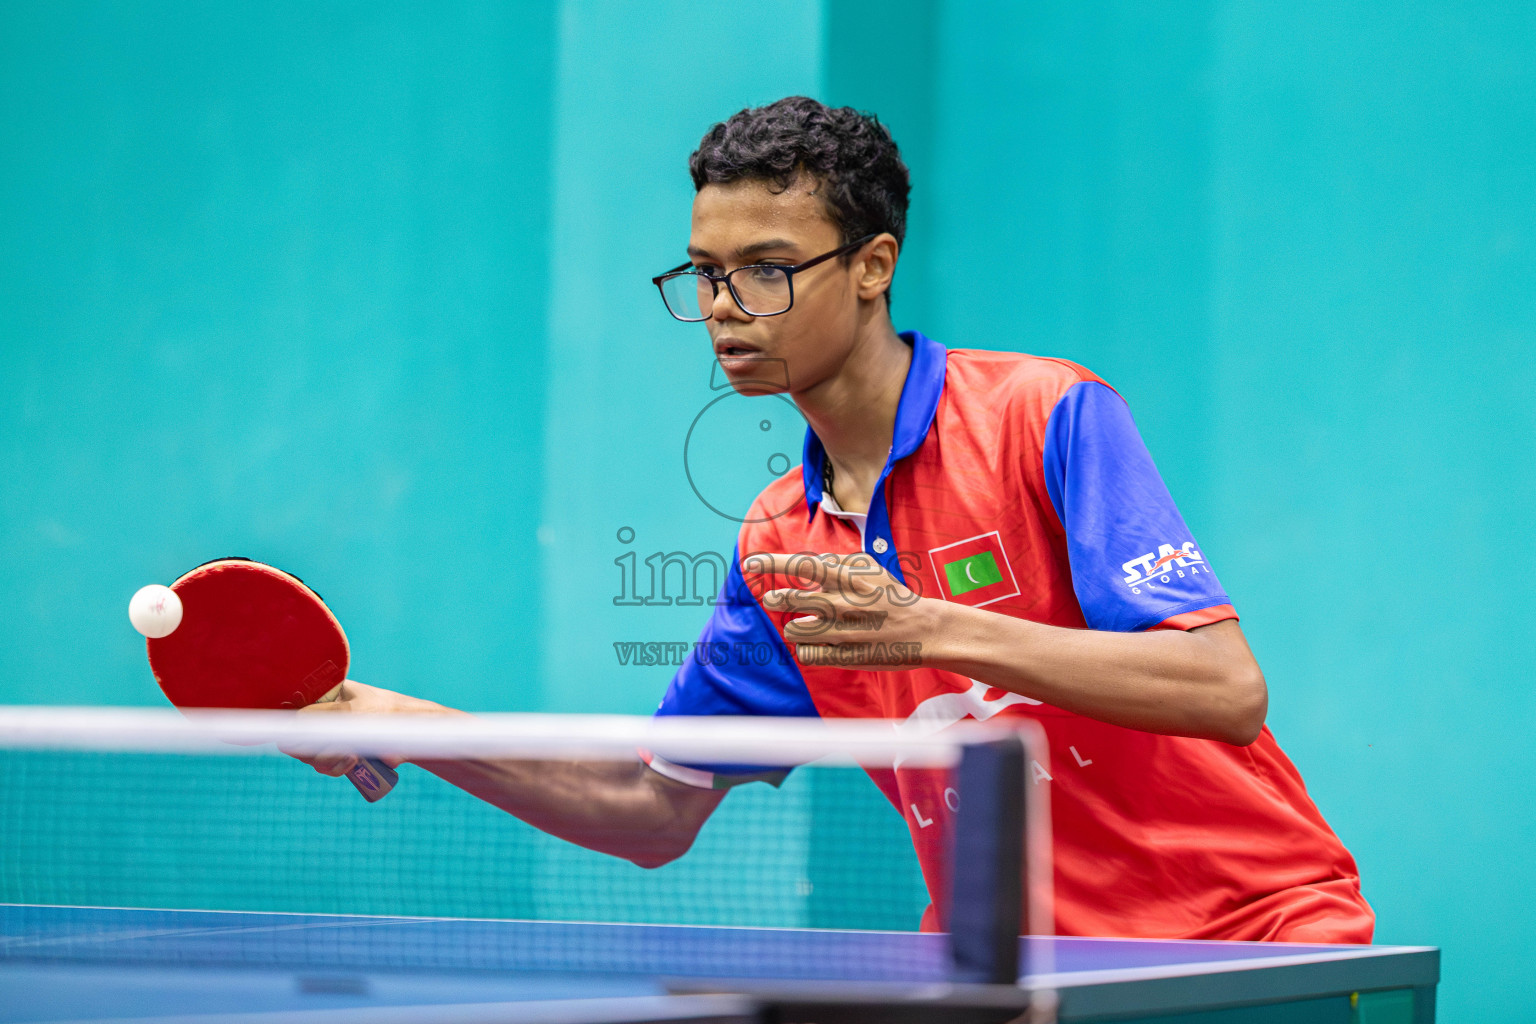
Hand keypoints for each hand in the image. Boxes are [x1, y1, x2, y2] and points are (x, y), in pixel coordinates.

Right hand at [278, 680, 453, 776]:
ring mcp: (331, 734)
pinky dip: (334, 769)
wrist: (412, 733)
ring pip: (310, 756)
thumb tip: (289, 731)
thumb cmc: (385, 713)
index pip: (292, 712)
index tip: (300, 738)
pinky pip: (324, 766)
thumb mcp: (350, 712)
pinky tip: (351, 763)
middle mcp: (323, 714)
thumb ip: (319, 718)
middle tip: (332, 749)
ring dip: (325, 761)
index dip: (291, 728)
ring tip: (350, 757)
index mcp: (323, 695)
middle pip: (297, 738)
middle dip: (311, 749)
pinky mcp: (340, 753)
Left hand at [744, 551, 947, 669]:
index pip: (802, 565)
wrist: (927, 631)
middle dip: (776, 599)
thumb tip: (809, 567)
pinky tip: (816, 645)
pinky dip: (806, 649)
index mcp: (850, 578)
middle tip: (773, 599)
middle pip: (790, 600)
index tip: (749, 563)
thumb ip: (839, 564)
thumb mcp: (872, 570)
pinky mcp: (847, 656)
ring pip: (794, 630)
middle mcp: (844, 603)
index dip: (772, 563)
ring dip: (793, 627)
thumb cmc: (895, 598)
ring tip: (802, 625)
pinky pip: (807, 655)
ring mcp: (844, 632)